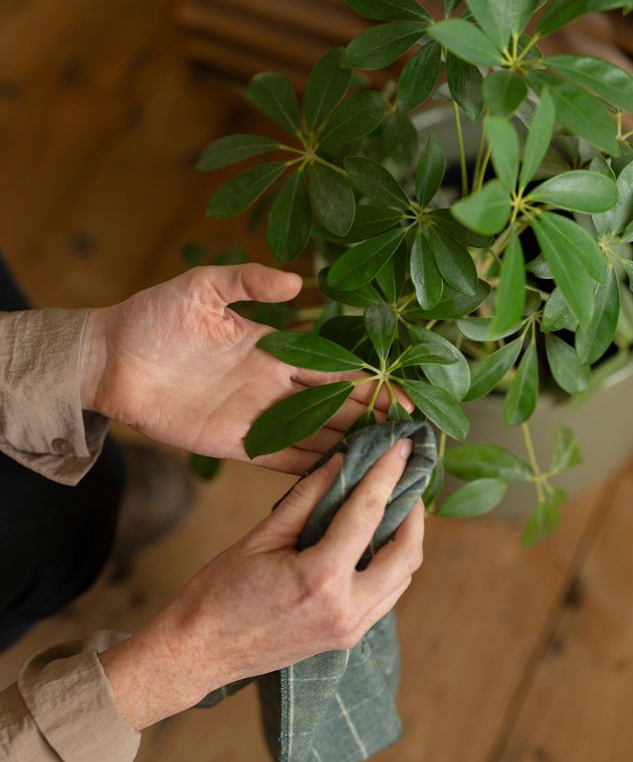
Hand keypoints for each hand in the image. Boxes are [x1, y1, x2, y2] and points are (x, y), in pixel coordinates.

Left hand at [80, 264, 411, 473]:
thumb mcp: (202, 288)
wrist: (111, 359)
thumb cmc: (154, 317)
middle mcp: (274, 388)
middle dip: (372, 419)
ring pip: (315, 435)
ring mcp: (256, 419)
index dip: (369, 382)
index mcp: (273, 350)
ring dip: (349, 447)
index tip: (404, 394)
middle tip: (411, 435)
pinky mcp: (234, 445)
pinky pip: (280, 460)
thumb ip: (247, 282)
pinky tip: (340, 479)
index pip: (333, 368)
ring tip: (388, 461)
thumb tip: (297, 282)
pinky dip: (310, 469)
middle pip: (335, 406)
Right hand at [100, 439, 423, 729]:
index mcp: (322, 578)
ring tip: (396, 506)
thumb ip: (306, 498)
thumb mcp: (260, 537)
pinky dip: (390, 566)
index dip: (386, 474)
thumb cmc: (219, 593)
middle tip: (407, 479)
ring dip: (406, 540)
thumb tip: (341, 462)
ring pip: (403, 579)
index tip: (401, 446)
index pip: (367, 514)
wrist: (200, 653)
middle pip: (406, 553)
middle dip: (413, 512)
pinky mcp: (347, 638)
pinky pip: (386, 597)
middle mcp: (347, 608)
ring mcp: (350, 629)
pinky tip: (375, 543)